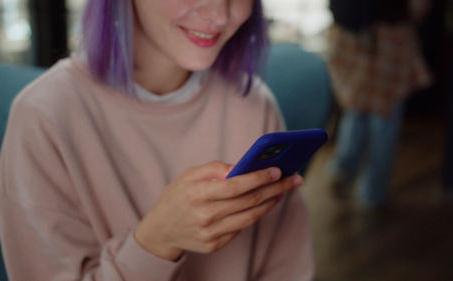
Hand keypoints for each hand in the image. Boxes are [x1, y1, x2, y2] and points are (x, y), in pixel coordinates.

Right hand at [134, 161, 302, 260]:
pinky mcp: (214, 245)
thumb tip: (240, 167)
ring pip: (250, 217)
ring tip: (283, 191)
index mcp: (198, 194)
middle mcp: (206, 215)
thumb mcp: (187, 176)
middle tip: (293, 179)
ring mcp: (211, 233)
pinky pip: (241, 228)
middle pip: (249, 201)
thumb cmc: (176, 198)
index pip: (236, 185)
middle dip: (275, 188)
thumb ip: (213, 168)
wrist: (160, 231)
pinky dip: (255, 215)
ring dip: (270, 203)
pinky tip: (265, 204)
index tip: (277, 170)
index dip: (259, 178)